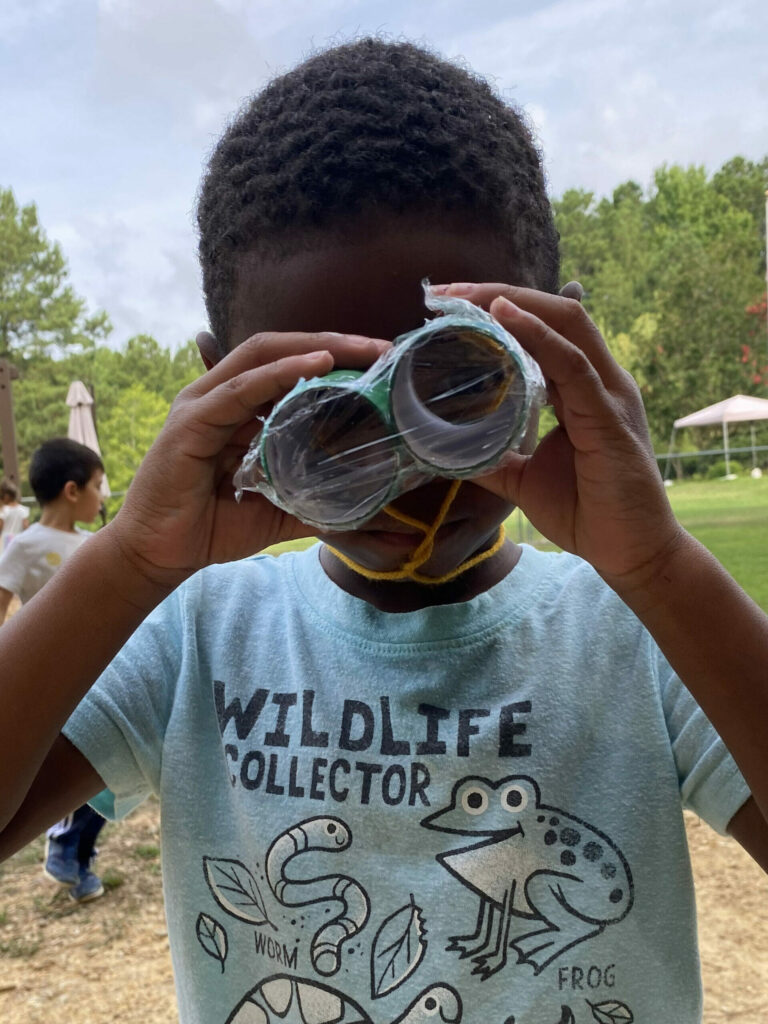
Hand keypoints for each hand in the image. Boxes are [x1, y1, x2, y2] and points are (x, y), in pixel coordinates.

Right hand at [108, 331, 388, 589]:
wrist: (162, 556)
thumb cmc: (213, 527)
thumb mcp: (280, 509)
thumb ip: (320, 502)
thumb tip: (374, 511)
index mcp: (239, 409)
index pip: (288, 366)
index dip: (335, 357)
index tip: (382, 363)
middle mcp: (220, 397)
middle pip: (279, 350)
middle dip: (334, 342)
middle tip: (382, 349)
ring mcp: (202, 404)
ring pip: (262, 357)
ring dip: (315, 348)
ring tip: (362, 351)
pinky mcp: (190, 423)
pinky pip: (239, 389)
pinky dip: (279, 373)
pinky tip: (317, 364)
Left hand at [433, 282, 683, 586]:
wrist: (631, 553)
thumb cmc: (586, 512)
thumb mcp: (523, 478)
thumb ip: (490, 457)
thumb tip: (442, 449)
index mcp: (582, 388)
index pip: (544, 327)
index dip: (499, 307)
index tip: (447, 305)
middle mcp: (600, 381)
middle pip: (557, 311)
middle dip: (499, 292)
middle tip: (445, 294)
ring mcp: (609, 395)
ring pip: (567, 324)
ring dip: (514, 303)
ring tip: (466, 297)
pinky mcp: (609, 419)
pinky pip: (573, 366)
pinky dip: (539, 337)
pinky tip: (505, 318)